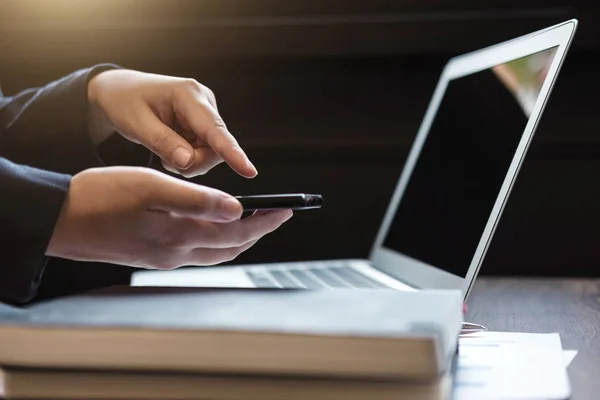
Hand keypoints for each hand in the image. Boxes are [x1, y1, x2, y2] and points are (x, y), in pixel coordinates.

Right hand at [46, 167, 291, 268]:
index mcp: (180, 236)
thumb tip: (237, 209)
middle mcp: (176, 254)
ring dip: (239, 238)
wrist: (61, 220)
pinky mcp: (153, 256)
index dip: (266, 221)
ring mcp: (164, 259)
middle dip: (258, 232)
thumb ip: (197, 201)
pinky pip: (197, 253)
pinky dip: (216, 240)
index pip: (238, 232)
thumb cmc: (101, 197)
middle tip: (276, 215)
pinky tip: (214, 227)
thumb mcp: (152, 188)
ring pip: (216, 253)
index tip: (287, 210)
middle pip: (231, 248)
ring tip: (253, 220)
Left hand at [87, 69, 257, 178]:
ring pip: (211, 154)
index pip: (215, 130)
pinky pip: (204, 152)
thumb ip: (163, 143)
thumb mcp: (137, 124)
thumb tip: (188, 162)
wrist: (119, 92)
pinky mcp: (204, 125)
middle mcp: (204, 102)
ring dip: (189, 162)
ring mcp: (206, 114)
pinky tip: (172, 149)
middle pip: (215, 148)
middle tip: (165, 160)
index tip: (249, 170)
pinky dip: (188, 159)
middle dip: (193, 162)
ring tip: (165, 151)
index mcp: (188, 95)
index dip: (232, 153)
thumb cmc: (124, 102)